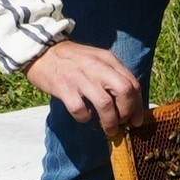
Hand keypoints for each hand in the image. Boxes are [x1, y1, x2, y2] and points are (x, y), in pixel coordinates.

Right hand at [27, 39, 148, 135]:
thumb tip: (128, 101)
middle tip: (123, 123)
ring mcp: (80, 77)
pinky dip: (85, 118)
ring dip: (110, 122)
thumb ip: (112, 74)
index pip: (132, 83)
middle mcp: (97, 67)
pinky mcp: (63, 87)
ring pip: (105, 104)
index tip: (135, 119)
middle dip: (128, 112)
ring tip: (109, 129)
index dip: (138, 105)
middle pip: (124, 92)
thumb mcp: (96, 59)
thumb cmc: (72, 59)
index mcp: (108, 59)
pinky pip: (80, 109)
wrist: (41, 50)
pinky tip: (85, 117)